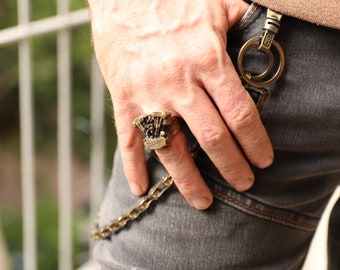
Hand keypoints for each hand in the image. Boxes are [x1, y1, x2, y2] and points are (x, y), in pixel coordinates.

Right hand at [88, 0, 273, 209]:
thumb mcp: (214, 6)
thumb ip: (239, 25)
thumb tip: (258, 35)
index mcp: (206, 60)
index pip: (239, 113)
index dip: (254, 142)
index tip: (263, 161)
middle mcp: (179, 84)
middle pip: (212, 137)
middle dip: (231, 166)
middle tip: (243, 183)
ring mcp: (148, 95)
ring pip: (172, 148)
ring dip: (189, 180)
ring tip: (203, 201)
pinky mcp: (123, 99)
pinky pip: (128, 140)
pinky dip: (133, 167)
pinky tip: (140, 188)